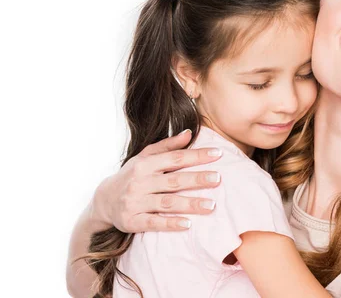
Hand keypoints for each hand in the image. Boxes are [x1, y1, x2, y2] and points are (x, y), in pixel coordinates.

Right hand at [91, 129, 221, 232]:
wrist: (103, 200)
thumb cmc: (132, 175)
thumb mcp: (145, 157)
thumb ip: (167, 146)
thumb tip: (190, 133)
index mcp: (145, 164)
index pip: (175, 158)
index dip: (197, 155)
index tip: (218, 154)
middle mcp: (140, 182)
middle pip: (174, 180)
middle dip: (197, 179)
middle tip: (218, 179)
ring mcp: (136, 202)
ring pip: (167, 203)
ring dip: (190, 204)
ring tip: (211, 205)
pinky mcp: (132, 221)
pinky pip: (153, 223)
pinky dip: (170, 224)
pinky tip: (188, 224)